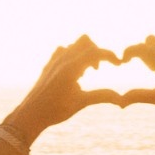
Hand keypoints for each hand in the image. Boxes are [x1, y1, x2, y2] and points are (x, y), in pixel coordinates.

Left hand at [3, 36, 120, 137]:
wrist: (32, 113)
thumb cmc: (55, 110)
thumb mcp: (82, 103)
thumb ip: (102, 96)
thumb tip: (122, 99)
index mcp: (71, 68)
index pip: (95, 52)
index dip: (110, 55)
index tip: (119, 64)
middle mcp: (62, 60)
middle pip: (85, 41)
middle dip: (97, 51)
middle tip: (100, 69)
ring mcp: (54, 60)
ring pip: (74, 45)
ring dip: (85, 53)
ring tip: (89, 71)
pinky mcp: (49, 65)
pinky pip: (64, 51)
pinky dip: (74, 56)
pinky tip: (77, 72)